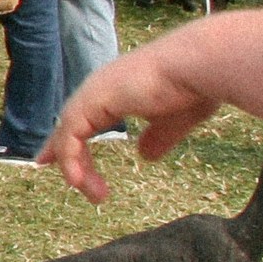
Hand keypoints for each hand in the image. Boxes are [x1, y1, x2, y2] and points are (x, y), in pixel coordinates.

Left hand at [39, 42, 223, 198]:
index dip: (73, 139)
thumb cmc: (196, 86)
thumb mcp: (174, 121)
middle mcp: (101, 87)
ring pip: (68, 134)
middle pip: (70, 124)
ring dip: (77, 167)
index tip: (64, 160)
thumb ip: (159, 137)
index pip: (85, 116)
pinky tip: (78, 181)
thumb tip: (145, 157)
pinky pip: (70, 136)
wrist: (200, 65)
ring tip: (97, 196)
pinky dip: (71, 159)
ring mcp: (94, 91)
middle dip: (62, 152)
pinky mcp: (92, 100)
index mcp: (118, 90)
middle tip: (64, 176)